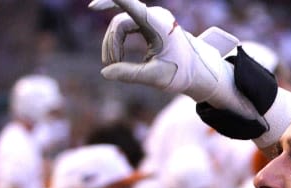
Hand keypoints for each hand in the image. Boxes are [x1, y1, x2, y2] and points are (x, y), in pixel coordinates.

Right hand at [93, 1, 241, 104]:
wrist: (197, 70)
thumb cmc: (179, 73)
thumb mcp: (154, 77)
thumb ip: (129, 74)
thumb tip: (105, 73)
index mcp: (158, 25)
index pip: (132, 6)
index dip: (112, 1)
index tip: (93, 4)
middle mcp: (154, 16)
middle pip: (119, 22)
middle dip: (110, 43)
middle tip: (109, 66)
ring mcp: (151, 17)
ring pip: (120, 24)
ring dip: (112, 43)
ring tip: (112, 65)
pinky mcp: (148, 21)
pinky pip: (125, 23)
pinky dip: (117, 39)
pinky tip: (112, 50)